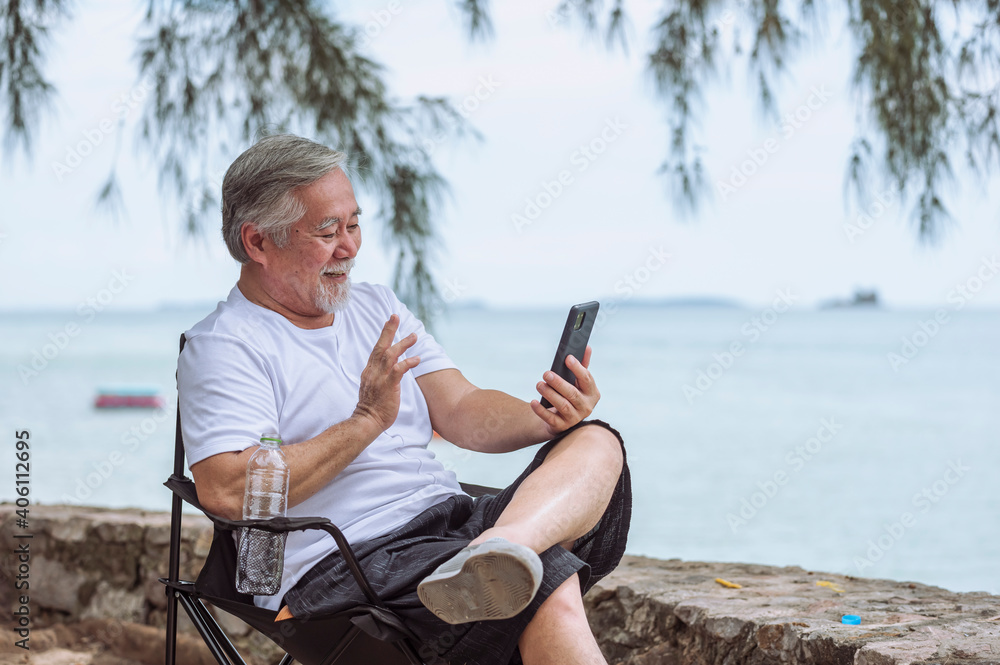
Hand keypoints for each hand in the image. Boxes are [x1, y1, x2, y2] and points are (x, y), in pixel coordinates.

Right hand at [353, 315, 419, 432]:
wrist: (367, 421)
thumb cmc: (372, 405)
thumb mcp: (373, 385)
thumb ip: (379, 374)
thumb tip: (389, 366)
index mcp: (370, 370)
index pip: (376, 348)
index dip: (384, 334)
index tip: (390, 321)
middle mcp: (373, 371)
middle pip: (380, 346)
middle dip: (388, 330)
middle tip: (395, 317)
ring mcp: (379, 378)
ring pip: (390, 355)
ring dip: (402, 344)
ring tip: (414, 336)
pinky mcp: (388, 387)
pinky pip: (398, 371)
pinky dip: (407, 363)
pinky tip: (417, 359)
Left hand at [530, 345, 599, 434]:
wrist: (561, 418)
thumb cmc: (570, 394)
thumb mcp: (577, 381)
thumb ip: (582, 365)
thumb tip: (586, 347)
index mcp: (592, 393)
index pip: (587, 379)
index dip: (578, 368)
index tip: (567, 358)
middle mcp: (586, 407)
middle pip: (573, 394)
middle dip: (559, 383)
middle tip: (546, 373)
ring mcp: (575, 418)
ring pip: (563, 406)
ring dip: (550, 394)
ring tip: (539, 384)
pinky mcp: (561, 426)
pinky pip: (550, 418)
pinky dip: (541, 410)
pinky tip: (533, 402)